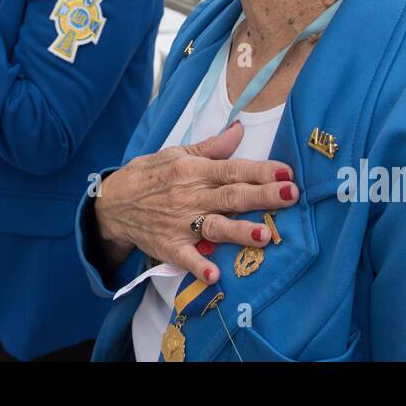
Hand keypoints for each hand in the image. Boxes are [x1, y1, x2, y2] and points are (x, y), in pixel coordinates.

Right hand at [93, 122, 297, 283]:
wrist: (113, 203)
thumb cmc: (150, 175)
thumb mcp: (177, 153)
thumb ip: (212, 146)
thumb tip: (240, 129)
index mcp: (193, 170)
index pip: (232, 168)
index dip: (260, 170)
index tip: (287, 172)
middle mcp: (190, 196)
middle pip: (231, 195)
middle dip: (263, 195)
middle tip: (292, 195)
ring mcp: (180, 223)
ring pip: (215, 226)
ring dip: (239, 231)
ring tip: (264, 235)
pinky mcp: (169, 246)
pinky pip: (186, 258)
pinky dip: (199, 267)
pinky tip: (215, 276)